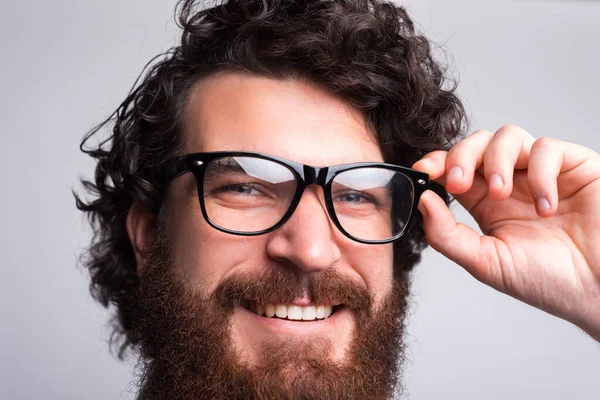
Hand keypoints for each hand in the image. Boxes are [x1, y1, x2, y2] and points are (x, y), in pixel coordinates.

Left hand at [412, 125, 599, 341]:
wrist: (598, 291)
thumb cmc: (547, 280)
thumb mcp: (486, 263)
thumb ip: (448, 235)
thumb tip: (423, 201)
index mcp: (486, 203)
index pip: (455, 168)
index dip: (437, 162)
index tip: (423, 170)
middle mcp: (511, 182)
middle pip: (476, 144)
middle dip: (461, 156)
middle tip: (459, 183)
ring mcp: (540, 172)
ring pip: (508, 136)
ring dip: (496, 161)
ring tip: (502, 196)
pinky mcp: (574, 166)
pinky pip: (547, 148)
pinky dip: (540, 174)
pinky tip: (546, 207)